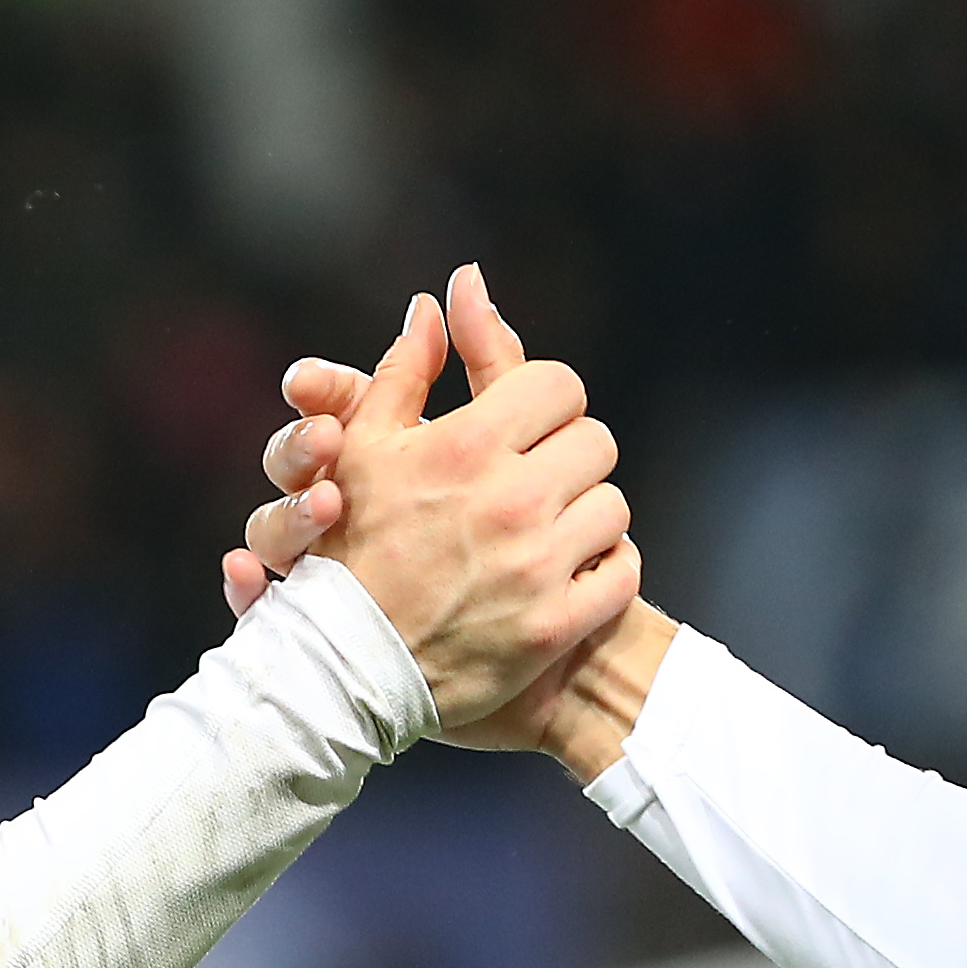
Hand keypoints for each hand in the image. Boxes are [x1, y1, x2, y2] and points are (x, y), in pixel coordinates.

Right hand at [226, 267, 675, 767]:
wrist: (345, 669)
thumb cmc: (348, 546)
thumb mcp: (363, 448)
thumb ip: (405, 369)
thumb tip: (444, 297)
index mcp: (465, 447)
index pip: (559, 385)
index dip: (547, 399)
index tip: (528, 423)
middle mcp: (509, 501)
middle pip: (596, 441)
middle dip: (569, 455)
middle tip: (539, 477)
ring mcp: (537, 567)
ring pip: (615, 507)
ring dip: (588, 514)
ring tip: (550, 528)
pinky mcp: (555, 625)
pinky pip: (622, 573)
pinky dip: (605, 570)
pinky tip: (569, 572)